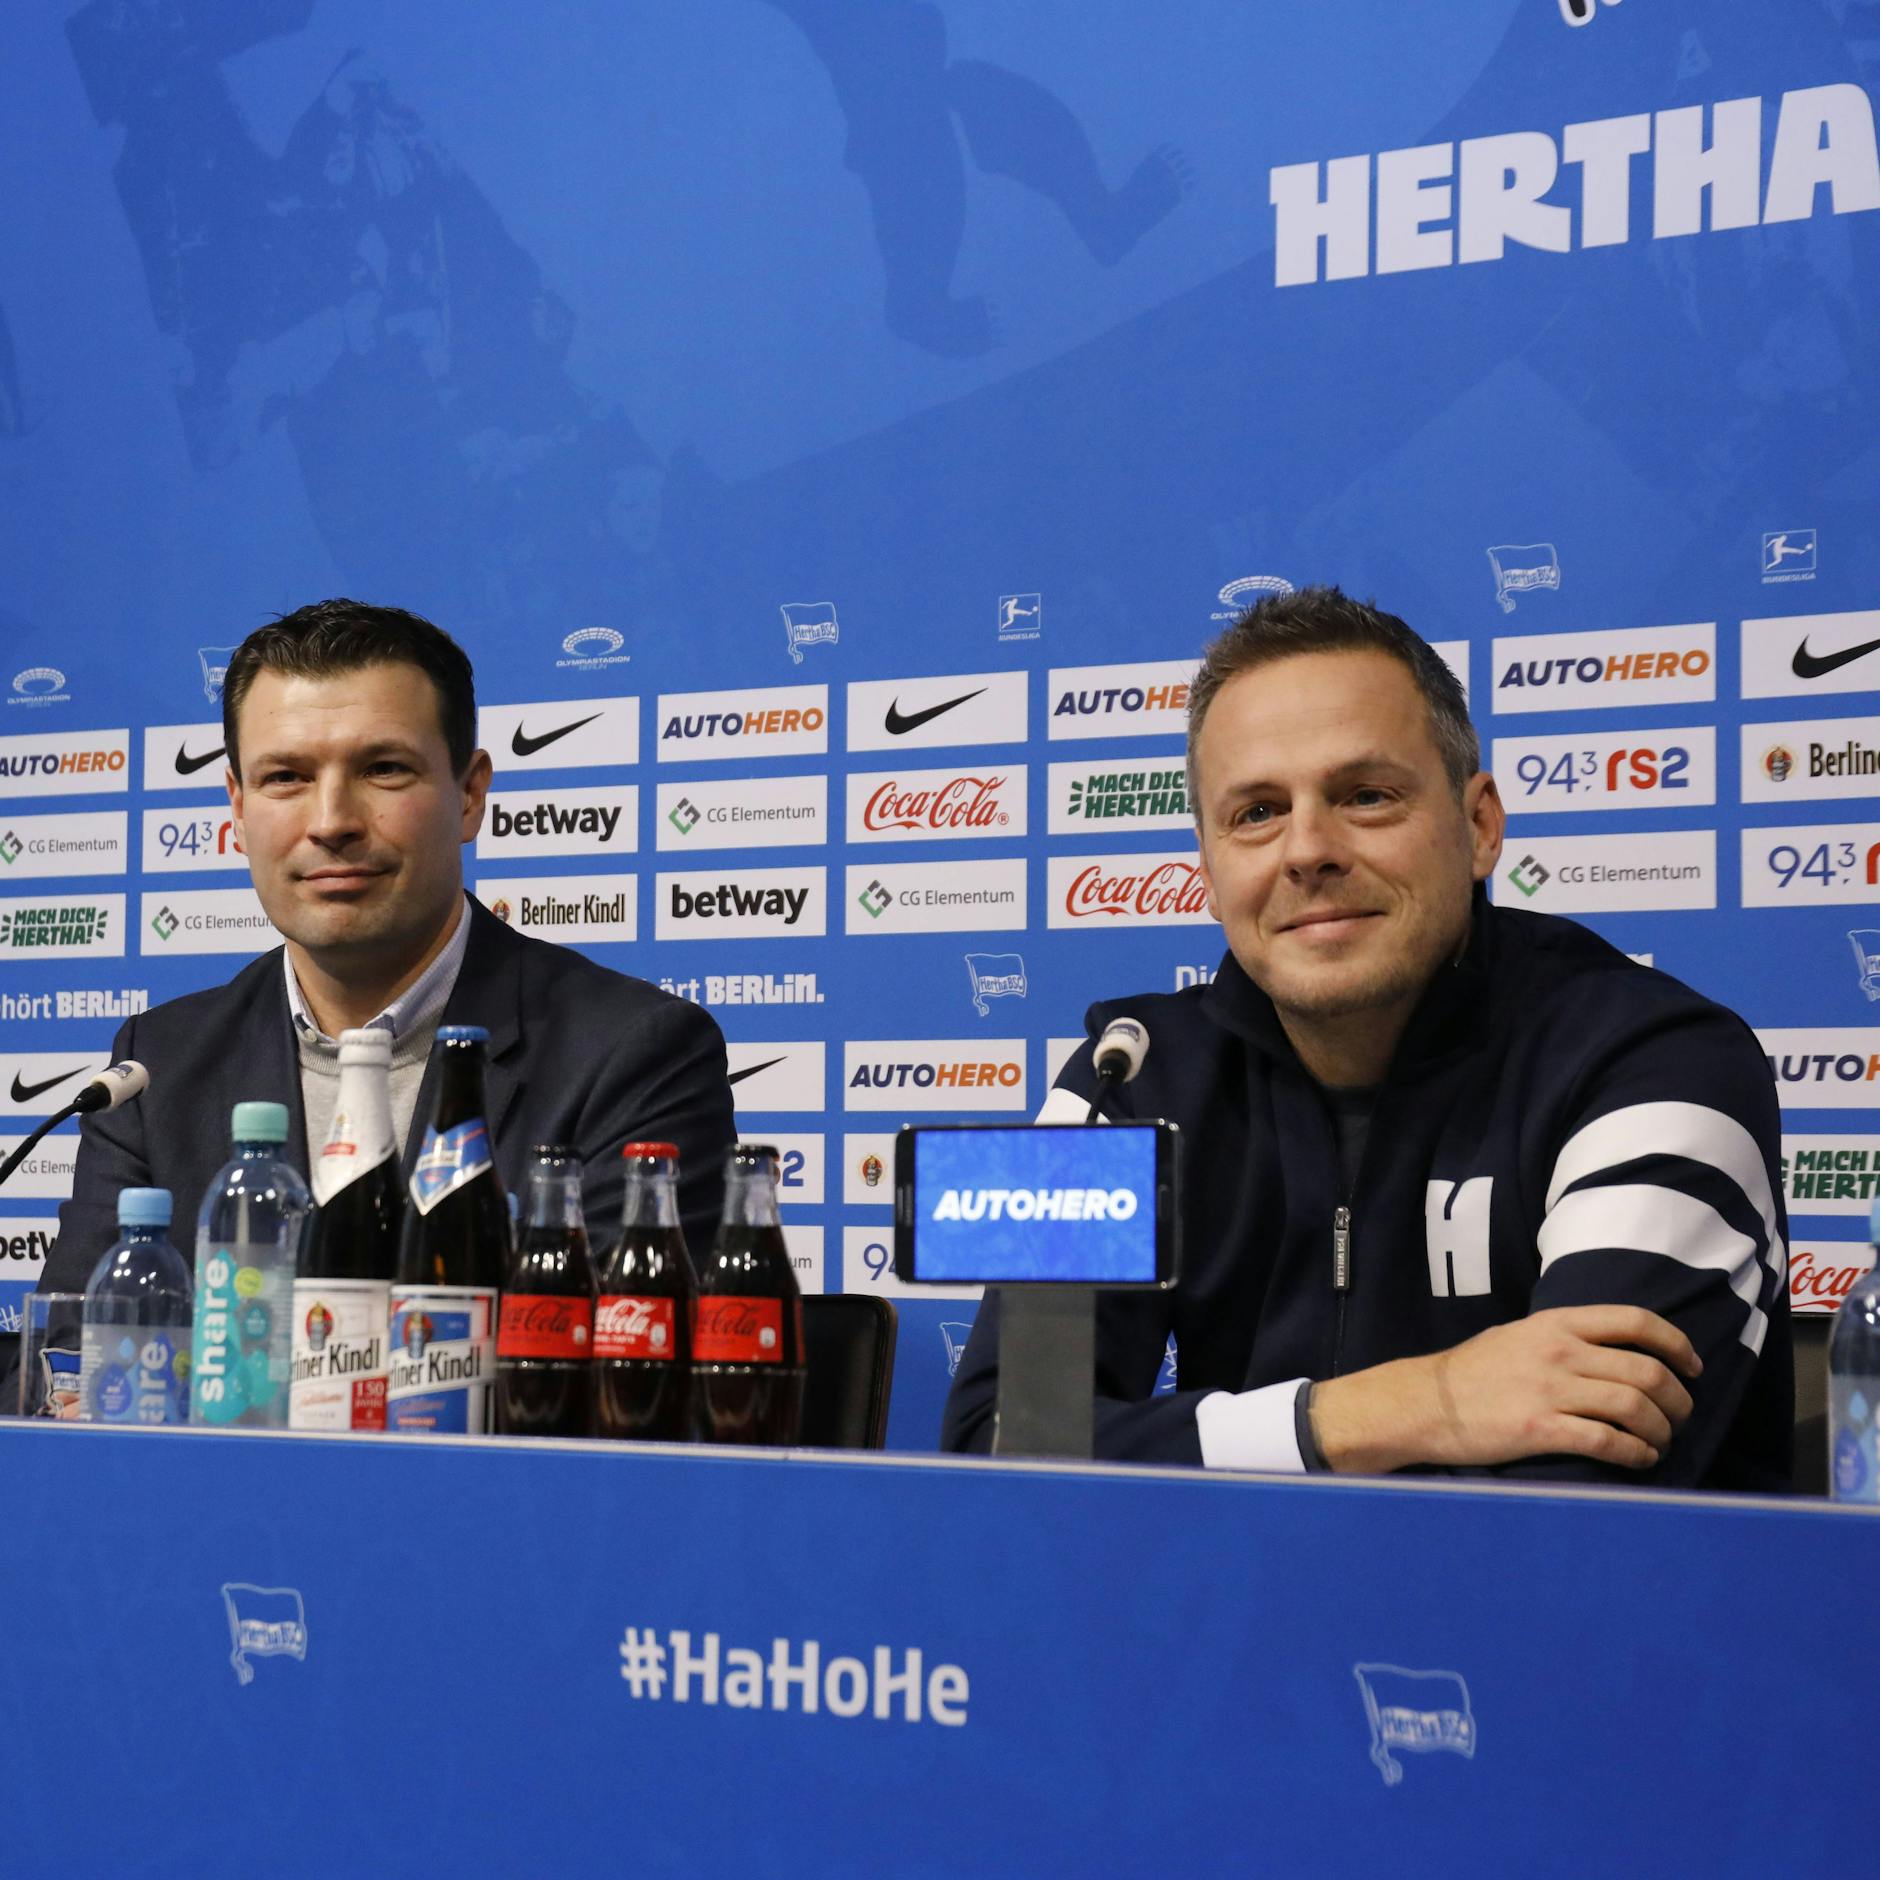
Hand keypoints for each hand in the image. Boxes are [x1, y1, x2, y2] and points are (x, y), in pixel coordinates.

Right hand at [1311, 1306, 1701, 1473]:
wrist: (1425, 1402)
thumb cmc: (1472, 1371)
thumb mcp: (1519, 1335)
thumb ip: (1564, 1338)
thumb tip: (1612, 1352)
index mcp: (1556, 1324)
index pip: (1635, 1321)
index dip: (1675, 1344)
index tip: (1691, 1367)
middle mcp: (1559, 1352)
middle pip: (1645, 1371)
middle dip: (1677, 1399)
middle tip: (1679, 1416)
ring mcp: (1550, 1390)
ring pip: (1634, 1407)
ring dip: (1660, 1430)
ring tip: (1660, 1442)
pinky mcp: (1541, 1429)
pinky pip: (1608, 1441)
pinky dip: (1636, 1453)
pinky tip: (1639, 1458)